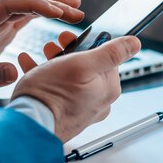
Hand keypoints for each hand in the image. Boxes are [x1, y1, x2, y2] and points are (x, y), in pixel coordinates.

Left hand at [0, 0, 83, 101]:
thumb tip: (14, 72)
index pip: (8, 5)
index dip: (34, 5)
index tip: (56, 12)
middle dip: (51, 1)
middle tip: (77, 10)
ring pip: (26, 5)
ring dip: (51, 4)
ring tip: (76, 9)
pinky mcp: (1, 30)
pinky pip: (25, 15)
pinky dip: (44, 13)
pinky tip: (61, 15)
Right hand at [12, 32, 140, 141]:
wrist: (28, 125)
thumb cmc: (52, 95)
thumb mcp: (82, 64)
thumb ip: (111, 53)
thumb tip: (134, 43)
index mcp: (108, 89)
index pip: (107, 57)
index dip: (87, 44)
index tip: (71, 38)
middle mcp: (98, 101)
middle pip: (87, 67)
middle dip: (68, 52)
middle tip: (53, 46)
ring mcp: (80, 110)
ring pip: (70, 77)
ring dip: (53, 62)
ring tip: (41, 54)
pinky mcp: (64, 115)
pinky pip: (57, 91)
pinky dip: (44, 77)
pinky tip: (31, 67)